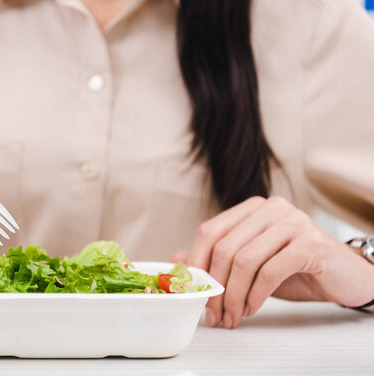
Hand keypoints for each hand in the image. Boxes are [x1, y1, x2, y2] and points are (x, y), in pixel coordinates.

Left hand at [171, 196, 373, 328]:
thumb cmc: (296, 268)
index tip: (193, 292)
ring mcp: (292, 222)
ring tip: (232, 316)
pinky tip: (251, 309)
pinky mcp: (310, 243)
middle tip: (213, 313)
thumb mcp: (252, 262)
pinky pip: (270, 271)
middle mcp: (270, 208)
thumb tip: (177, 260)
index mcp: (252, 208)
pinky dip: (255, 295)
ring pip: (245, 261)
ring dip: (233, 296)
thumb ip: (217, 258)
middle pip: (224, 247)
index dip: (196, 263)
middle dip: (215, 287)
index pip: (209, 231)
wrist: (345, 275)